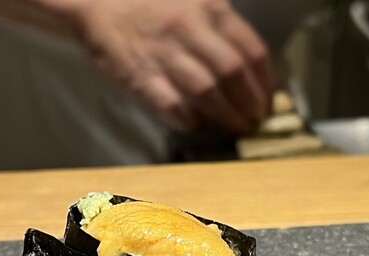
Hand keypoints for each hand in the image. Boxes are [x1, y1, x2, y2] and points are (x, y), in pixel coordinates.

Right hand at [69, 0, 273, 133]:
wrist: (102, 6)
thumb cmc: (154, 7)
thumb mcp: (197, 2)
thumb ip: (223, 28)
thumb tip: (250, 72)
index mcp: (211, 9)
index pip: (251, 51)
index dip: (265, 83)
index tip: (267, 102)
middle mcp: (191, 30)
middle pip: (232, 74)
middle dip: (249, 105)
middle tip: (254, 123)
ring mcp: (166, 55)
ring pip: (207, 93)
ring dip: (226, 117)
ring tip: (235, 130)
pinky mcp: (142, 78)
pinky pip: (173, 106)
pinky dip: (190, 120)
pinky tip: (198, 126)